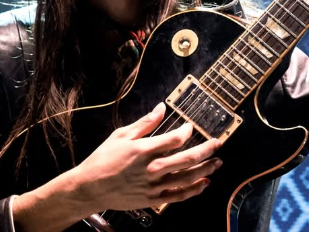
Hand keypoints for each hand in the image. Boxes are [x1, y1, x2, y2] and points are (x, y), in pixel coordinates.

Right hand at [67, 102, 221, 214]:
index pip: (175, 139)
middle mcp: (151, 168)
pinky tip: (204, 183)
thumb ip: (144, 123)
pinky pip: (178, 196)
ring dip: (205, 169)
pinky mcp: (152, 200)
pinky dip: (194, 190)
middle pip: (187, 159)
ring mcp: (153, 186)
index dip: (187, 131)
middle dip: (206, 150)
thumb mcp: (121, 135)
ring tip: (217, 162)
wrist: (90, 188)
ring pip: (187, 178)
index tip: (190, 127)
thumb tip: (161, 108)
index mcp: (144, 150)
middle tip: (218, 143)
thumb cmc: (103, 159)